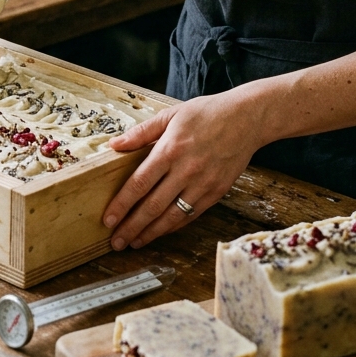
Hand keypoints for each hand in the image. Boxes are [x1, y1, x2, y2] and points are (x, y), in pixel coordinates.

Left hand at [102, 88, 265, 250]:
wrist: (247, 119)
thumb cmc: (206, 113)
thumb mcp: (170, 115)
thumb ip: (141, 133)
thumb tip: (114, 145)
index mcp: (170, 150)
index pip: (139, 183)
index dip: (122, 204)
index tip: (108, 219)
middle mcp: (186, 171)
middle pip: (153, 206)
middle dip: (132, 226)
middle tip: (116, 242)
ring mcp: (203, 185)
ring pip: (172, 216)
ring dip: (151, 233)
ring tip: (134, 242)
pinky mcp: (217, 192)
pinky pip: (191, 215)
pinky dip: (173, 226)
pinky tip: (160, 232)